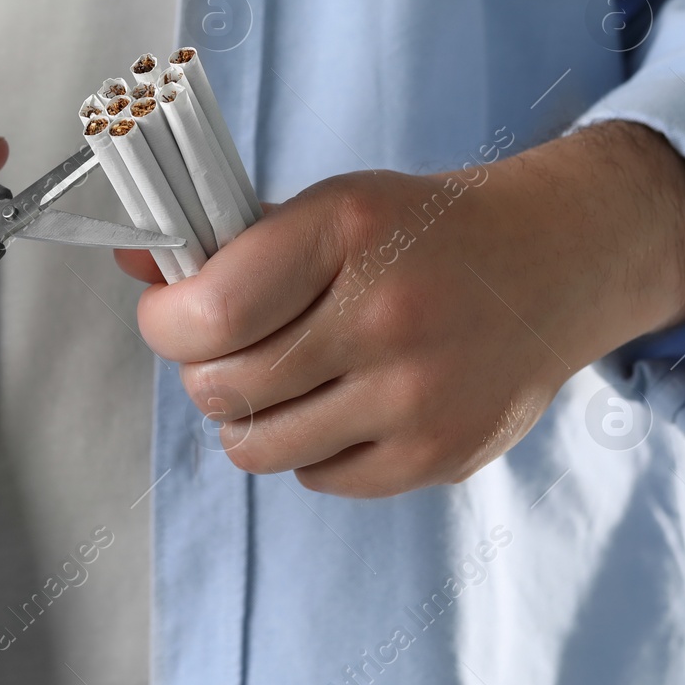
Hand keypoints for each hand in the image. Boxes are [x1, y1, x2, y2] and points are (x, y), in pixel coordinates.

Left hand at [115, 121, 684, 496]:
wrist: (551, 267)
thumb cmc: (421, 234)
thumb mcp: (329, 207)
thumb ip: (228, 240)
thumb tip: (132, 259)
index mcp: (345, 233)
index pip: (208, 312)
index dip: (165, 323)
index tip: (171, 315)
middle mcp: (385, 316)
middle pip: (222, 388)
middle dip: (204, 371)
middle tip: (228, 349)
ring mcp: (416, 396)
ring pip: (257, 446)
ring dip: (248, 416)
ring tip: (281, 378)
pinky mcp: (437, 455)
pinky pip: (316, 477)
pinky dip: (308, 448)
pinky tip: (340, 403)